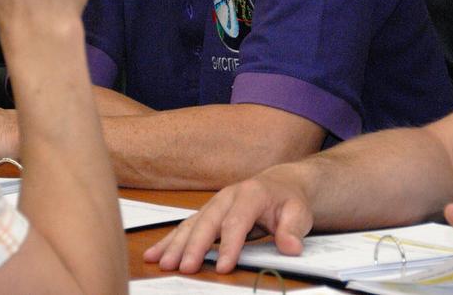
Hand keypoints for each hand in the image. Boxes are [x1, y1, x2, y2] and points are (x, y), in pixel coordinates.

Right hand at [144, 165, 314, 273]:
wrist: (281, 185)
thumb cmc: (288, 201)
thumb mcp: (298, 213)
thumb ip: (293, 230)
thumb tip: (291, 247)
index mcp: (250, 194)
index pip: (237, 221)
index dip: (230, 245)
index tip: (223, 267)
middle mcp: (227, 197)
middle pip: (207, 222)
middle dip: (194, 246)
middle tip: (185, 268)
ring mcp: (214, 204)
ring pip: (191, 224)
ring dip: (175, 244)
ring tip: (162, 263)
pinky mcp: (207, 214)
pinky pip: (185, 227)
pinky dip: (169, 241)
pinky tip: (153, 254)